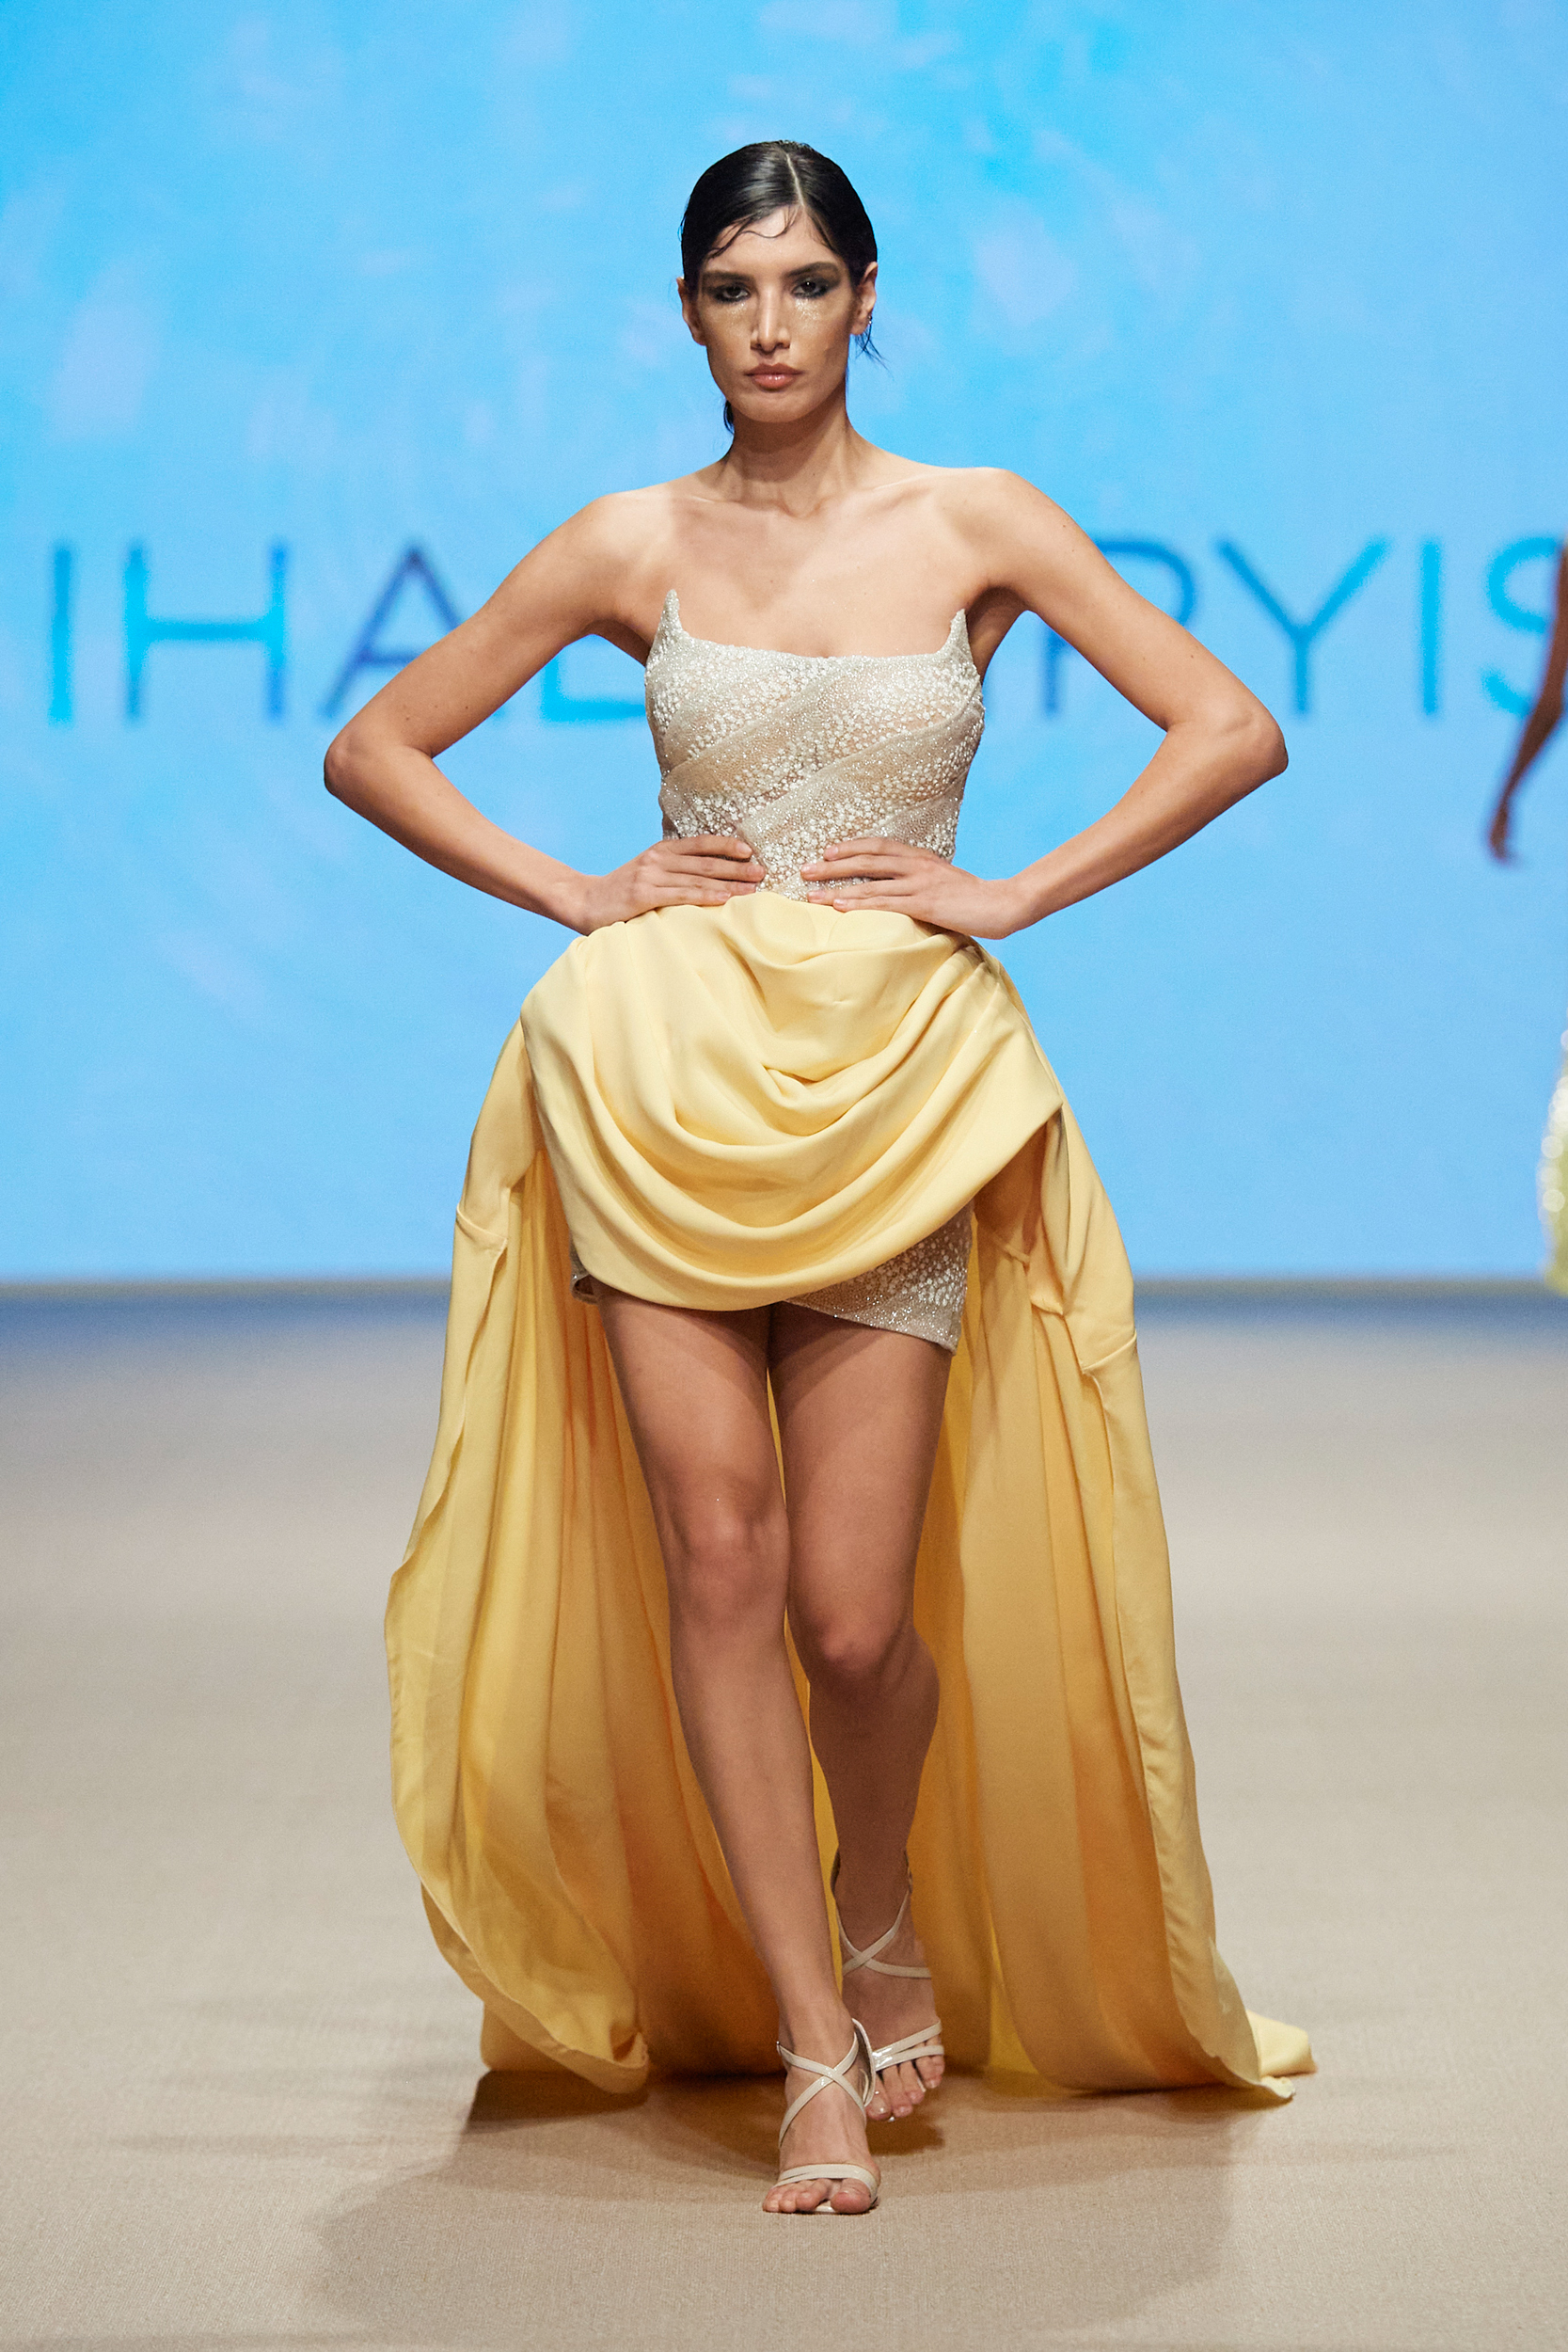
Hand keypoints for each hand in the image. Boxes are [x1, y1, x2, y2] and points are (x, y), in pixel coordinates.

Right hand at [568, 835, 762, 932]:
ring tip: (752, 889)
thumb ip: (672, 871)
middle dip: (736, 867)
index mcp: (661, 851)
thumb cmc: (621, 893)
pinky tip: (725, 900)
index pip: (700, 844)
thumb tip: (707, 877)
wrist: (583, 901)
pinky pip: (682, 895)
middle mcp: (657, 859)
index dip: (726, 846)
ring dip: (728, 884)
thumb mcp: (647, 873)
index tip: (750, 851)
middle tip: (762, 872)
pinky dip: (706, 897)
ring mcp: (650, 877)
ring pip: (698, 879)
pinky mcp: (644, 895)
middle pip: (705, 861)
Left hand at [801, 840, 1028, 938]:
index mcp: (920, 857)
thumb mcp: (941, 882)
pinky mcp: (925, 904)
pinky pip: (885, 903)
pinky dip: (859, 904)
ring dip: (836, 888)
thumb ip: (917, 881)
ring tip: (811, 895)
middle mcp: (917, 865)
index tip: (826, 852)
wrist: (1002, 904)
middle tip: (804, 870)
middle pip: (866, 859)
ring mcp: (920, 883)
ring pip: (870, 882)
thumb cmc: (971, 898)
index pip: (877, 846)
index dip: (850, 847)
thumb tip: (894, 889)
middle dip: (832, 865)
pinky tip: (839, 907)